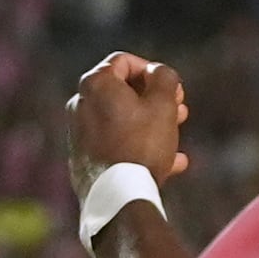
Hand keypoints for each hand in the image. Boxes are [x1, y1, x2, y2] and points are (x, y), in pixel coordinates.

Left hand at [66, 53, 189, 197]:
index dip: (152, 70)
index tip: (172, 88)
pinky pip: (115, 143)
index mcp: (96, 84)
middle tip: (179, 110)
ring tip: (175, 136)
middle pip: (122, 92)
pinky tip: (169, 162)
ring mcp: (79, 132)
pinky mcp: (83, 157)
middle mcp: (80, 104)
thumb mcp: (163, 104)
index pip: (124, 61)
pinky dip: (138, 145)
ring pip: (121, 119)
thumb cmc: (141, 145)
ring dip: (150, 123)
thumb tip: (158, 72)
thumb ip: (164, 78)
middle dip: (154, 99)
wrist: (118, 195)